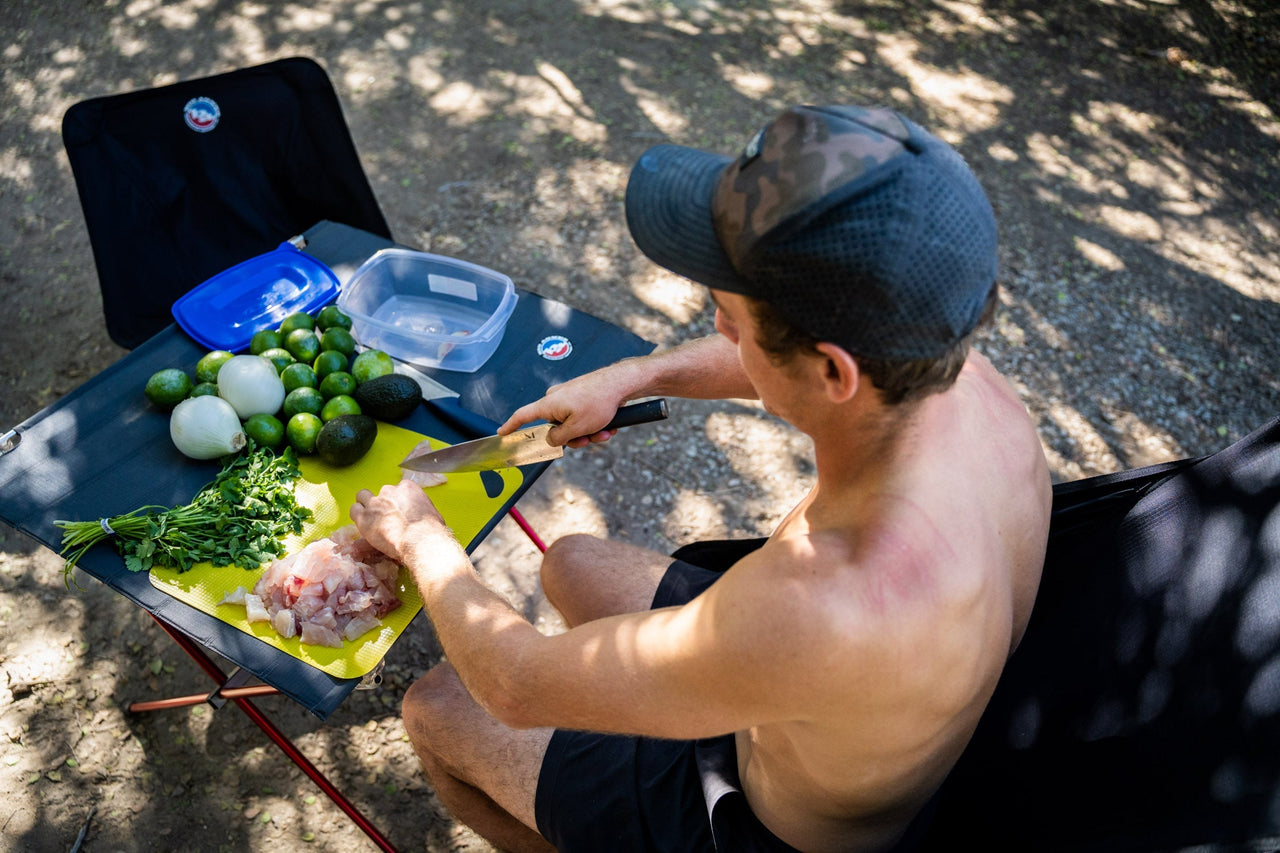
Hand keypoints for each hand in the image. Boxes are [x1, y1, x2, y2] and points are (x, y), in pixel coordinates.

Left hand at [349, 480, 451, 564]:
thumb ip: (421, 509)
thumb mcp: (432, 513)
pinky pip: (353, 510)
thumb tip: (421, 517)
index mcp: (408, 487)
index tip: (399, 511)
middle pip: (381, 492)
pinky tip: (363, 524)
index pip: (398, 488)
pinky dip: (357, 516)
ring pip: (362, 496)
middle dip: (382, 502)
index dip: (398, 501)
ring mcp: (375, 503)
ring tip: (370, 518)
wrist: (420, 540)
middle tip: (386, 516)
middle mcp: (389, 491)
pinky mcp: (364, 517)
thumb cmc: (431, 530)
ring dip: (365, 505)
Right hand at [498, 374, 626, 448]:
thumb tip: (551, 439)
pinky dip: (594, 424)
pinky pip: (582, 417)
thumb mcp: (577, 428)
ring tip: (604, 431)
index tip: (502, 433)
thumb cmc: (598, 401)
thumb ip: (559, 438)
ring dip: (589, 433)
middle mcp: (555, 400)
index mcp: (548, 405)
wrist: (620, 383)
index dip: (511, 426)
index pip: (522, 416)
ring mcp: (569, 398)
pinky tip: (609, 426)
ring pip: (573, 425)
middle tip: (588, 439)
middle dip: (574, 438)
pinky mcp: (581, 397)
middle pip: (555, 428)